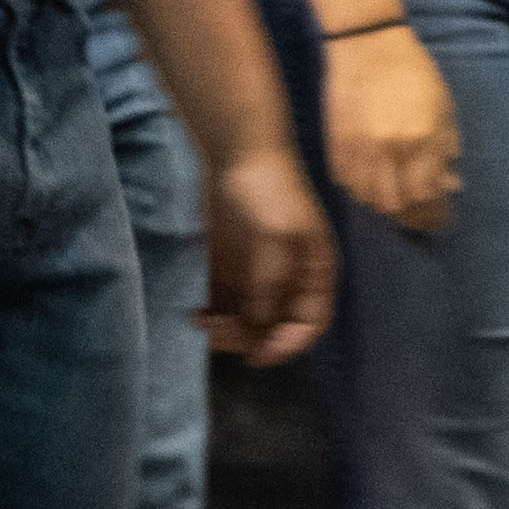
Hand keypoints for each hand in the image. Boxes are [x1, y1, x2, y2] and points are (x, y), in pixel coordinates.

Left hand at [197, 145, 335, 360]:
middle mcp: (289, 279)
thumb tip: (262, 326)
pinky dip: (211, 315)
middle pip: (274, 327)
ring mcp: (258, 274)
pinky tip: (195, 313)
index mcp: (314, 272)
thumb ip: (272, 284)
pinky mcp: (230, 267)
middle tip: (217, 330)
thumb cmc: (269, 190)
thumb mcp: (277, 237)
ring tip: (200, 321)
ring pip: (246, 320)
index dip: (288, 345)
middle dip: (248, 337)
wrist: (237, 151)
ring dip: (226, 330)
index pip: (310, 323)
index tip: (256, 356)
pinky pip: (223, 304)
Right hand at [323, 15, 464, 237]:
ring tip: (397, 194)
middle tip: (419, 211)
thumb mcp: (443, 108)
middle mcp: (388, 151)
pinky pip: (347, 184)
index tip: (440, 220)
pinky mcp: (334, 146)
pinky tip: (372, 179)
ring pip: (369, 200)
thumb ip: (446, 149)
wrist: (366, 46)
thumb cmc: (413, 73)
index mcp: (421, 140)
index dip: (434, 215)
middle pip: (396, 206)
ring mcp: (357, 151)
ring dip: (386, 203)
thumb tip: (449, 185)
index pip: (427, 197)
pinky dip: (361, 189)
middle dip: (411, 215)